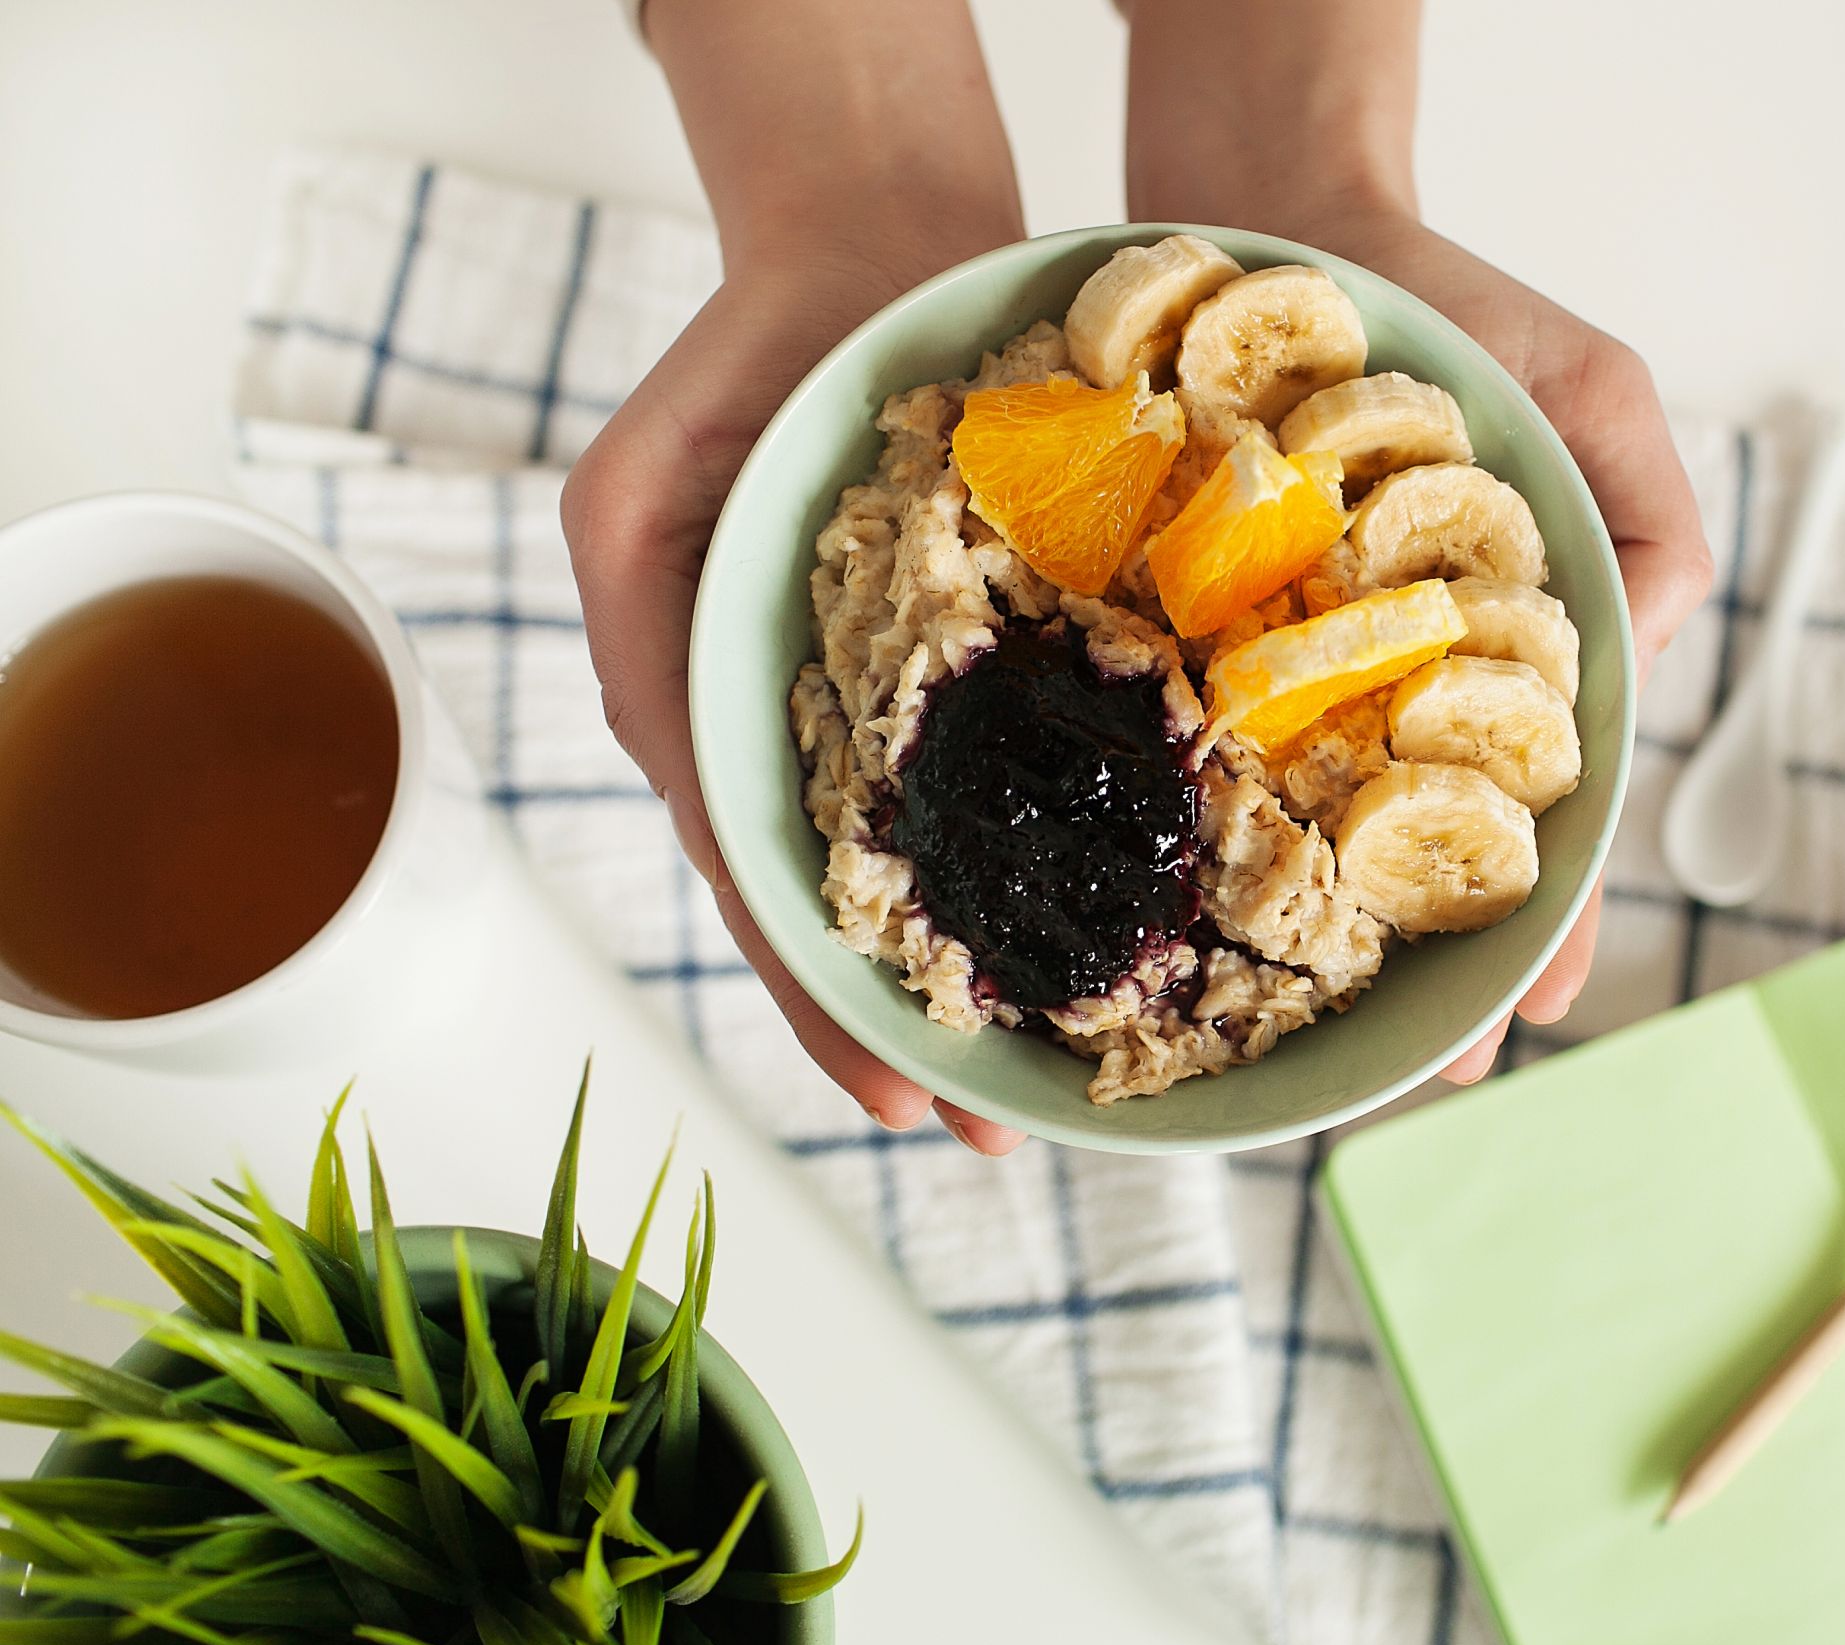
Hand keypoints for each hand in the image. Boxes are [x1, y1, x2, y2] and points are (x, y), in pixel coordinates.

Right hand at [564, 0, 1030, 1153]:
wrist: (874, 244)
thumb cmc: (742, 364)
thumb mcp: (636, 497)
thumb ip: (647, 647)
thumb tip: (676, 777)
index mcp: (717, 730)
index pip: (773, 897)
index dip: (829, 1006)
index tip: (900, 1100)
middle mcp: (814, 737)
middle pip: (872, 912)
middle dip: (932, 1024)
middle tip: (1004, 1128)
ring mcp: (907, 707)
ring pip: (960, 859)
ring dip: (1015, 954)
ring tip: (1085, 1058)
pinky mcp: (995, 659)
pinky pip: (1036, 766)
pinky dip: (1073, 838)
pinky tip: (1135, 899)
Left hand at [1123, 0, 1718, 1079]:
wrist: (1271, 209)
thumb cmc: (1454, 302)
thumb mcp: (1589, 387)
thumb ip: (1643, 518)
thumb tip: (1637, 660)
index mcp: (1485, 671)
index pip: (1534, 834)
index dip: (1539, 933)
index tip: (1524, 1019)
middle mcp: (1376, 697)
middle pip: (1403, 873)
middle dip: (1406, 987)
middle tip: (1395, 1086)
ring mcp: (1266, 681)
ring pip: (1277, 842)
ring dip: (1273, 946)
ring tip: (1249, 1048)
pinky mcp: (1164, 639)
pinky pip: (1159, 743)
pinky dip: (1156, 822)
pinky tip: (1135, 901)